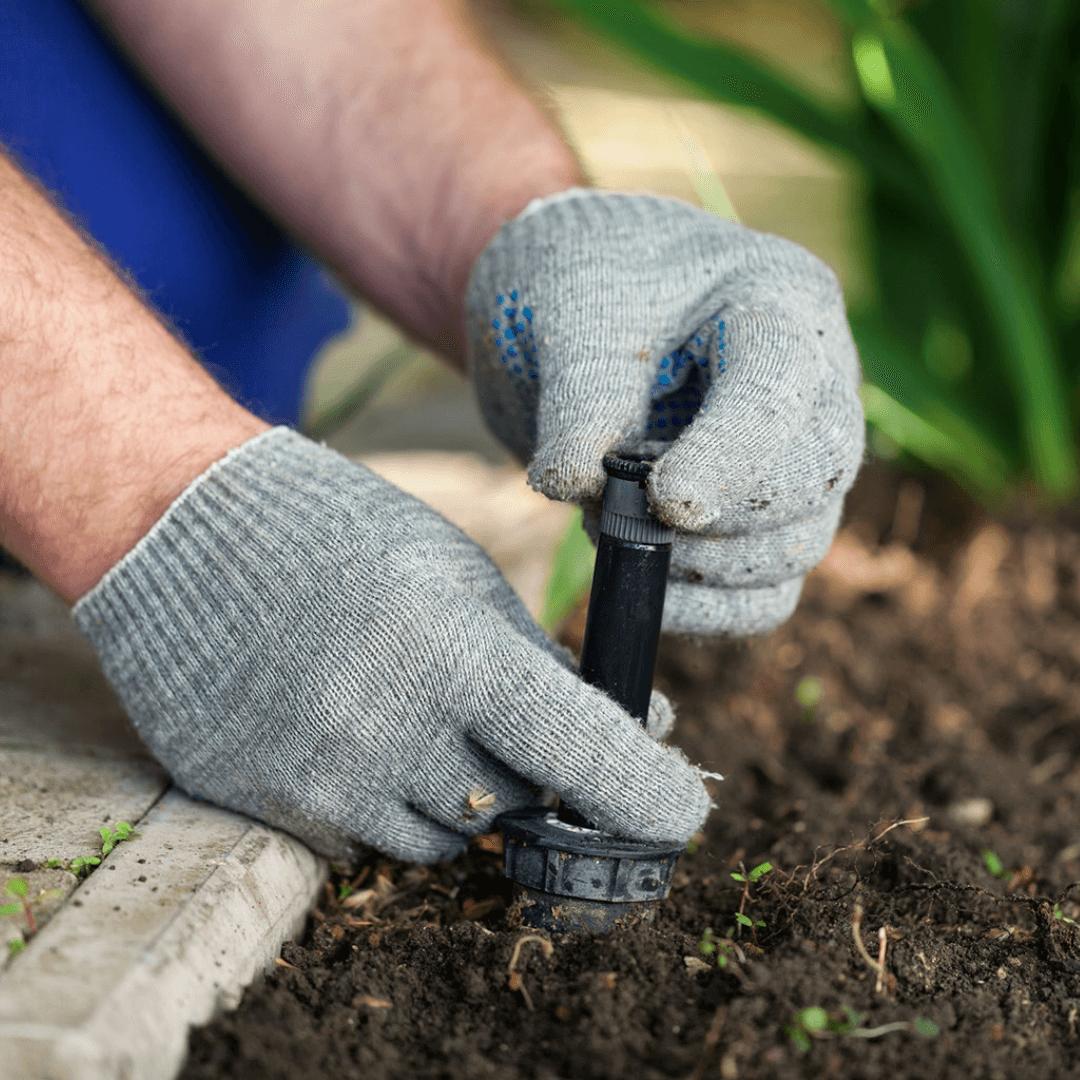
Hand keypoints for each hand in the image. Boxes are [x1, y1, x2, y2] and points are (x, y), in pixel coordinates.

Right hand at [74, 429, 708, 861]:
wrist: (187, 533)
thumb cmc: (344, 536)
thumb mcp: (458, 574)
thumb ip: (545, 659)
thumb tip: (641, 726)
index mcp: (450, 649)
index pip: (577, 748)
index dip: (642, 790)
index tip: (681, 813)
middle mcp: (389, 726)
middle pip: (515, 804)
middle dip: (534, 773)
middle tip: (508, 723)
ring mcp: (323, 775)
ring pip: (446, 838)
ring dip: (461, 794)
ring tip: (418, 713)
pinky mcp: (269, 801)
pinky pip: (369, 841)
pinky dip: (392, 803)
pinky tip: (362, 732)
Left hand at [466, 189, 863, 635]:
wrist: (571, 311)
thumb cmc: (582, 282)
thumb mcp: (572, 318)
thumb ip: (580, 400)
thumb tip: (574, 483)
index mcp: (778, 302)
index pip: (779, 392)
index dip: (728, 458)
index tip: (662, 503)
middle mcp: (814, 382)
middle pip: (813, 480)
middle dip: (715, 519)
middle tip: (612, 509)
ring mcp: (797, 456)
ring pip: (795, 547)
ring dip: (700, 567)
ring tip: (607, 524)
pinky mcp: (764, 518)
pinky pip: (766, 595)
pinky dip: (706, 610)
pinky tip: (644, 586)